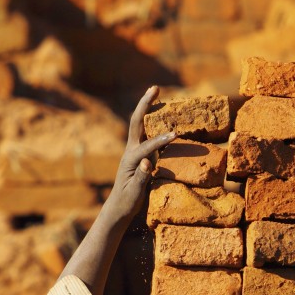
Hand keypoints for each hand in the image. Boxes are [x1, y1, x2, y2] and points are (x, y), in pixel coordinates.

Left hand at [105, 86, 175, 222]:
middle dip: (145, 104)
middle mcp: (130, 150)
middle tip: (155, 87)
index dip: (160, 140)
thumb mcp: (134, 193)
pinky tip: (163, 115)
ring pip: (141, 124)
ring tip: (157, 93)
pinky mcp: (140, 153)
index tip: (176, 134)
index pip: (146, 147)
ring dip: (148, 107)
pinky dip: (154, 120)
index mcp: (130, 160)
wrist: (118, 207)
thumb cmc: (127, 202)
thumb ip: (141, 177)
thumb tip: (147, 162)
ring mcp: (134, 150)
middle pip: (136, 122)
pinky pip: (147, 132)